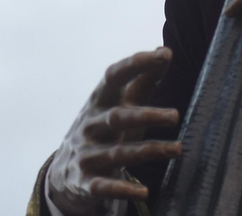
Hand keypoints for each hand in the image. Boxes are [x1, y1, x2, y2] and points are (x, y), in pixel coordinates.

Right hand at [46, 48, 181, 215]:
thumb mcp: (116, 103)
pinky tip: (144, 191)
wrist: (63, 172)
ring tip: (178, 149)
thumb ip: (141, 81)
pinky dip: (122, 189)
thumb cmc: (102, 129)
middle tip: (175, 115)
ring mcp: (86, 154)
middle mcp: (90, 125)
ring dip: (149, 151)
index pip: (114, 76)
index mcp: (99, 101)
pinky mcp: (85, 183)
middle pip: (117, 118)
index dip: (137, 64)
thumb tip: (164, 51)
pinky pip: (104, 186)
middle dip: (145, 115)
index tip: (164, 54)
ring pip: (118, 153)